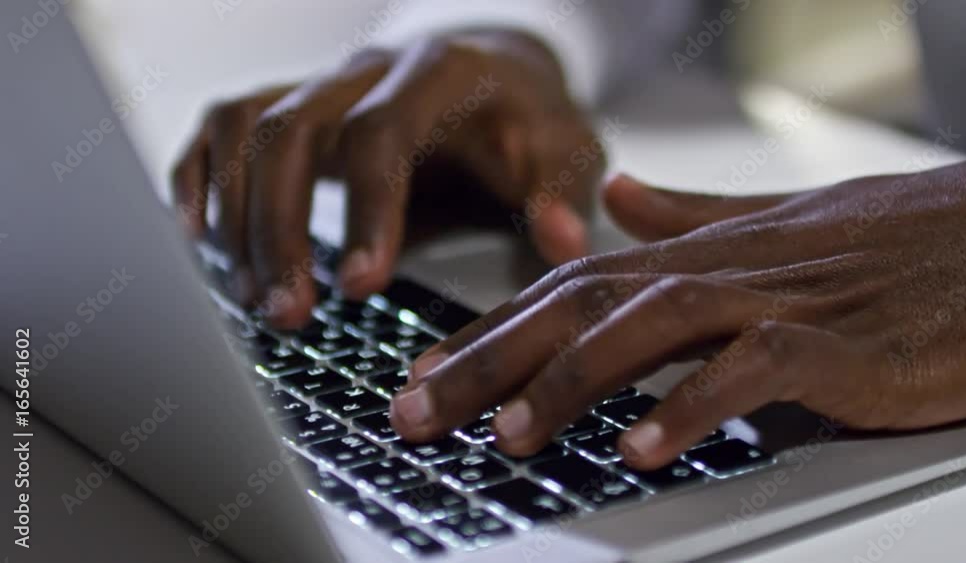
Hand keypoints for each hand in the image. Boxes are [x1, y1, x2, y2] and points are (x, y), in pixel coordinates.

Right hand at [171, 31, 602, 327]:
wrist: (492, 79)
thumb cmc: (527, 125)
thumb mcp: (566, 151)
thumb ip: (562, 192)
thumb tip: (563, 240)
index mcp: (440, 74)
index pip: (383, 133)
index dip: (367, 210)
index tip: (359, 289)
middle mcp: (368, 70)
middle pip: (292, 129)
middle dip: (280, 228)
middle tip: (289, 313)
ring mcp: (323, 84)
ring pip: (247, 128)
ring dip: (238, 217)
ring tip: (256, 299)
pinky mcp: (293, 104)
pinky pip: (225, 124)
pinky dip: (201, 177)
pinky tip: (203, 238)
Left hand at [390, 162, 965, 469]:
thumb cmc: (896, 241)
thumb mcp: (774, 228)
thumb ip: (688, 215)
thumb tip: (613, 201)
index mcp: (696, 251)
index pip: (565, 287)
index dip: (486, 331)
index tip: (423, 375)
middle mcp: (720, 270)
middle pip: (579, 306)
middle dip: (488, 360)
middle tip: (416, 412)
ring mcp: (778, 303)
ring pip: (648, 329)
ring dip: (570, 383)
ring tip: (506, 433)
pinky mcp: (841, 346)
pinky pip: (750, 371)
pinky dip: (693, 406)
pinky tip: (642, 447)